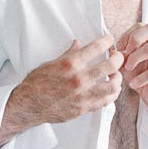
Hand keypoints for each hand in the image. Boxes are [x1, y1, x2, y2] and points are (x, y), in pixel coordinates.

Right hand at [0, 34, 122, 138]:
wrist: (29, 105)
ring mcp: (83, 95)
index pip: (97, 47)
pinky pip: (106, 101)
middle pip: (111, 65)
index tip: (109, 40)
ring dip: (118, 78)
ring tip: (115, 75)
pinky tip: (111, 89)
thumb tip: (78, 44)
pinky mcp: (84, 108)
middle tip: (117, 56)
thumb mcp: (51, 63)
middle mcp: (79, 79)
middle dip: (118, 58)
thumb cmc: (37, 83)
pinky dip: (112, 94)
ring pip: (113, 85)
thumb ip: (68, 54)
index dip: (108, 41)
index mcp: (70, 64)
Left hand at [121, 22, 147, 113]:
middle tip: (125, 53)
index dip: (127, 34)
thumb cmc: (141, 77)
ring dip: (134, 59)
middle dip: (134, 39)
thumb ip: (120, 54)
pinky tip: (133, 84)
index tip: (119, 48)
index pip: (142, 26)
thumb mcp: (127, 63)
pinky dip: (139, 79)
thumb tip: (112, 49)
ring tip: (128, 68)